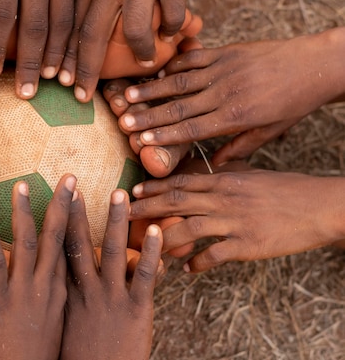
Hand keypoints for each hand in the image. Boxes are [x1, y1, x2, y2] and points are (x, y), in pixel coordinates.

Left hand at [0, 175, 75, 359]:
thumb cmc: (43, 357)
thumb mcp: (60, 323)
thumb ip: (58, 293)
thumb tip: (60, 273)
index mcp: (64, 290)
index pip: (72, 245)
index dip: (75, 217)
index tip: (77, 193)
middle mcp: (48, 286)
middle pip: (57, 238)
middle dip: (63, 205)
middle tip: (69, 176)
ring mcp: (23, 292)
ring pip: (26, 243)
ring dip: (24, 212)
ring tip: (21, 184)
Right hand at [61, 189, 161, 359]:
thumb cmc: (66, 359)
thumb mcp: (53, 326)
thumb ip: (52, 297)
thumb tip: (42, 275)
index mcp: (59, 294)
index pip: (52, 249)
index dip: (50, 220)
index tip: (46, 195)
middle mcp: (82, 290)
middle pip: (75, 242)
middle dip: (73, 209)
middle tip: (71, 179)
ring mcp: (110, 298)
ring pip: (112, 251)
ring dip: (116, 220)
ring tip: (119, 192)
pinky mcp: (136, 311)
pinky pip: (145, 276)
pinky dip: (151, 252)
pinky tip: (156, 229)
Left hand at [62, 0, 191, 100]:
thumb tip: (70, 25)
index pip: (71, 25)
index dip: (66, 57)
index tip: (62, 82)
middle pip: (92, 36)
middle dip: (85, 71)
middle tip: (82, 97)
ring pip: (135, 30)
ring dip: (141, 53)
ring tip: (146, 63)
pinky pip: (172, 13)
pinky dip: (173, 28)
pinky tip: (173, 33)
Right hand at [120, 29, 344, 164]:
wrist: (315, 65)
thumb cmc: (294, 102)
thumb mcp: (270, 132)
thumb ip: (239, 147)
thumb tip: (215, 164)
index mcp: (236, 117)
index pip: (192, 129)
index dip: (164, 135)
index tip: (141, 139)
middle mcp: (226, 93)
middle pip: (179, 107)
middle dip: (148, 115)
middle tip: (123, 120)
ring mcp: (225, 70)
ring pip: (181, 81)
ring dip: (152, 89)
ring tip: (129, 95)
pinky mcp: (227, 52)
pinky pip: (195, 58)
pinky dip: (174, 64)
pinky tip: (156, 71)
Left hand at [130, 171, 344, 272]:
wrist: (320, 206)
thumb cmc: (287, 190)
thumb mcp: (252, 176)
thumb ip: (225, 179)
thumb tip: (203, 181)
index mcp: (225, 180)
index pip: (182, 182)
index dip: (155, 188)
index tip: (134, 192)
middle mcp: (225, 198)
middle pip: (177, 201)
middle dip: (147, 207)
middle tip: (125, 213)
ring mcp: (235, 221)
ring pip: (188, 228)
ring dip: (164, 237)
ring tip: (149, 247)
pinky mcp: (247, 244)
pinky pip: (214, 255)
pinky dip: (198, 262)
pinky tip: (187, 268)